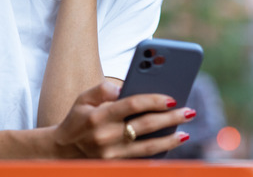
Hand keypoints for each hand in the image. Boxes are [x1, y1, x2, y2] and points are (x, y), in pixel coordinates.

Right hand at [52, 81, 192, 158]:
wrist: (62, 151)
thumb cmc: (78, 118)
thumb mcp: (83, 98)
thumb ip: (103, 89)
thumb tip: (125, 87)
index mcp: (99, 115)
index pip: (132, 105)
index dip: (154, 100)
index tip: (172, 98)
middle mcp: (105, 136)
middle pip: (145, 125)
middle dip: (170, 118)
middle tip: (189, 112)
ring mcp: (111, 154)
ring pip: (147, 147)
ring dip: (169, 140)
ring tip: (185, 133)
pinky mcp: (115, 165)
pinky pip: (141, 159)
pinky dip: (158, 153)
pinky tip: (170, 145)